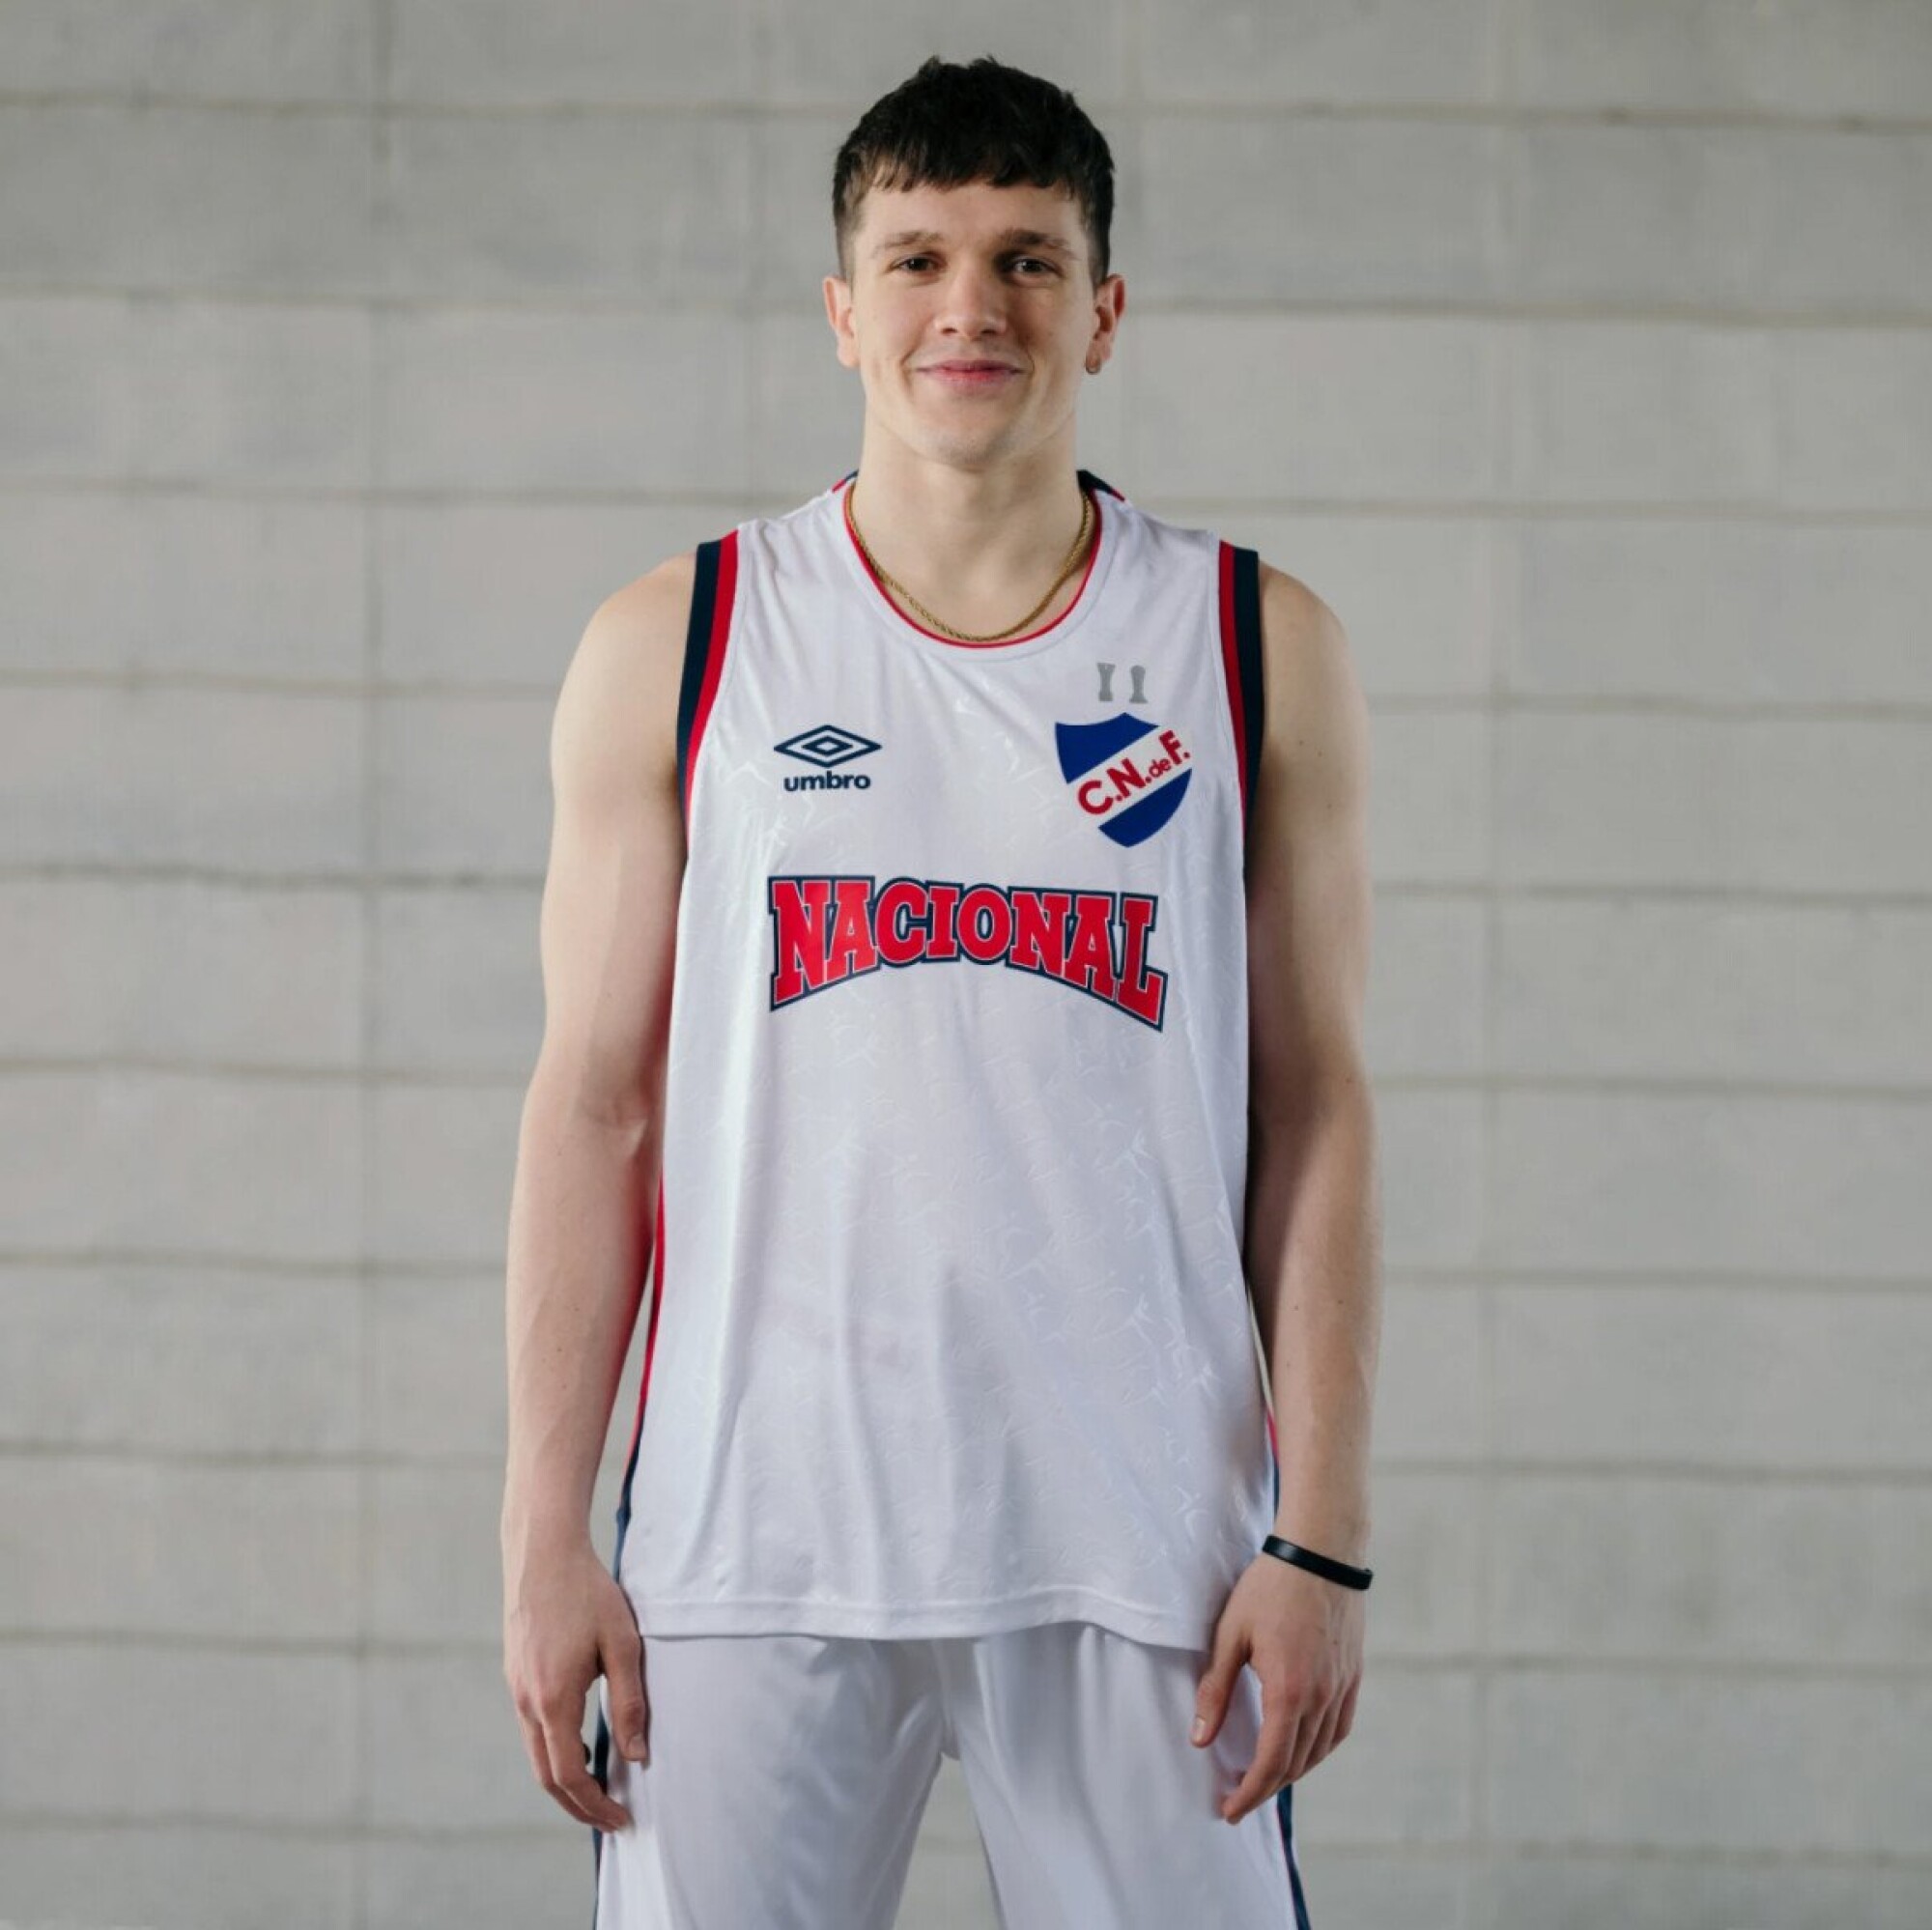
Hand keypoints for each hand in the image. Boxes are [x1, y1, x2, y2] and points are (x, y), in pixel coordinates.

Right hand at [503, 1537, 649, 1830]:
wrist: (542, 1553)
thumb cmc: (587, 1592)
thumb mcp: (621, 1644)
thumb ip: (630, 1703)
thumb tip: (637, 1755)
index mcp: (553, 1700)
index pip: (570, 1775)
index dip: (595, 1805)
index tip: (622, 1818)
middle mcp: (526, 1702)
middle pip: (547, 1776)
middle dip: (578, 1805)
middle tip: (612, 1818)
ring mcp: (515, 1689)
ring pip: (536, 1754)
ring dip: (565, 1781)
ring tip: (600, 1790)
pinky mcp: (515, 1676)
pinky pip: (531, 1730)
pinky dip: (554, 1753)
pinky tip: (579, 1747)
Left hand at [1191, 1550, 1364, 1823]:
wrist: (1320, 1553)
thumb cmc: (1270, 1587)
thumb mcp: (1230, 1634)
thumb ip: (1215, 1689)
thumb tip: (1201, 1739)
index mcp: (1288, 1692)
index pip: (1270, 1763)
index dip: (1249, 1793)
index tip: (1230, 1810)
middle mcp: (1321, 1699)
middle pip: (1295, 1764)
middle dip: (1265, 1788)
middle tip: (1239, 1799)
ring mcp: (1342, 1688)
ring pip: (1319, 1751)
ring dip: (1292, 1771)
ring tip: (1264, 1777)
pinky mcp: (1353, 1676)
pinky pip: (1339, 1730)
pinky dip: (1319, 1749)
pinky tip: (1304, 1749)